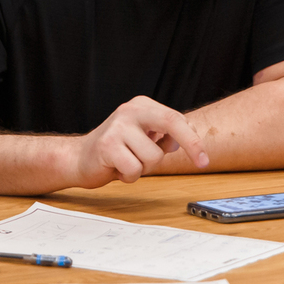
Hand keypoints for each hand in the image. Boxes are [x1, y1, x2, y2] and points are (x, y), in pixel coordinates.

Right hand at [69, 96, 208, 187]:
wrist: (79, 159)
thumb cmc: (116, 151)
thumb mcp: (144, 139)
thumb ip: (165, 136)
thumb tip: (185, 136)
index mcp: (141, 106)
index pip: (175, 118)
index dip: (193, 139)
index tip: (204, 158)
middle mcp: (130, 111)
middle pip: (171, 123)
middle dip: (191, 144)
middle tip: (202, 162)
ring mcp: (117, 127)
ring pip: (153, 157)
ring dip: (144, 168)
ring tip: (129, 163)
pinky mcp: (107, 145)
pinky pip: (135, 169)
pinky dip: (130, 176)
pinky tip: (118, 169)